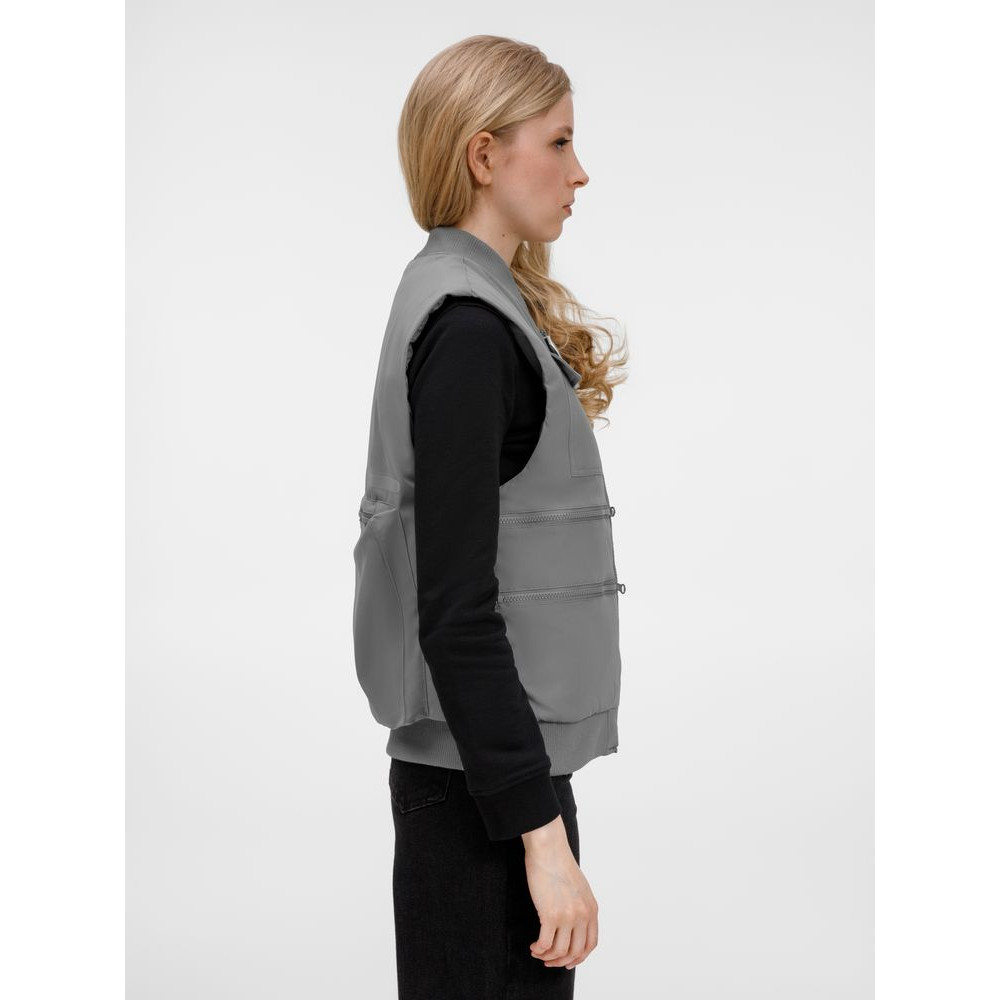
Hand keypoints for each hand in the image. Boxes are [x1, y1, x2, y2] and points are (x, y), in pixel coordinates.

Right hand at [522, 815, 598, 970]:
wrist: (548, 849)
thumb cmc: (559, 864)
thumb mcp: (579, 888)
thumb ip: (580, 906)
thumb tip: (572, 924)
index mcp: (591, 909)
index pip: (590, 944)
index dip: (579, 957)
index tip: (567, 961)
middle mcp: (582, 915)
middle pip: (576, 952)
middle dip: (561, 961)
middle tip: (549, 961)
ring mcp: (567, 916)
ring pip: (560, 950)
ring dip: (547, 956)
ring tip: (537, 952)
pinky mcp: (550, 914)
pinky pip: (545, 943)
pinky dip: (538, 949)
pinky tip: (533, 946)